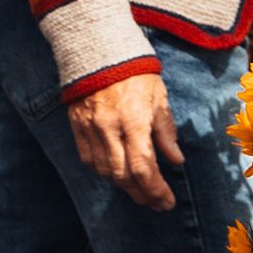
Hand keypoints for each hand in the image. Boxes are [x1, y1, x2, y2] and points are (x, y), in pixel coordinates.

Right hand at [67, 71, 183, 209]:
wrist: (99, 49)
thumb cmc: (136, 73)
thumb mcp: (159, 99)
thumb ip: (166, 133)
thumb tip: (176, 161)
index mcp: (134, 120)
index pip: (143, 168)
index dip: (156, 190)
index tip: (167, 201)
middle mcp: (109, 128)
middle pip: (123, 177)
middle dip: (141, 194)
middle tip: (156, 203)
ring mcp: (89, 128)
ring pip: (104, 172)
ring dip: (123, 187)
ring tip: (140, 191)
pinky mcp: (76, 126)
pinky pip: (88, 160)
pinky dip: (104, 172)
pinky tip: (117, 175)